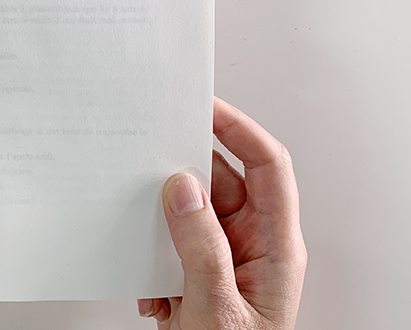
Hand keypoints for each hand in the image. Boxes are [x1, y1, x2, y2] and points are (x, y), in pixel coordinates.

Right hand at [138, 97, 306, 328]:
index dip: (241, 129)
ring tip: (141, 230)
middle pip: (223, 181)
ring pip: (192, 210)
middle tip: (151, 150)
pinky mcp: (200, 274)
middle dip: (185, 170)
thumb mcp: (217, 309)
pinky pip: (174, 242)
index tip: (205, 106)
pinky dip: (153, 256)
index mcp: (275, 245)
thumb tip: (183, 188)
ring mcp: (226, 257)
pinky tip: (149, 287)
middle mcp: (253, 243)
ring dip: (162, 221)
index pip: (267, 167)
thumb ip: (200, 248)